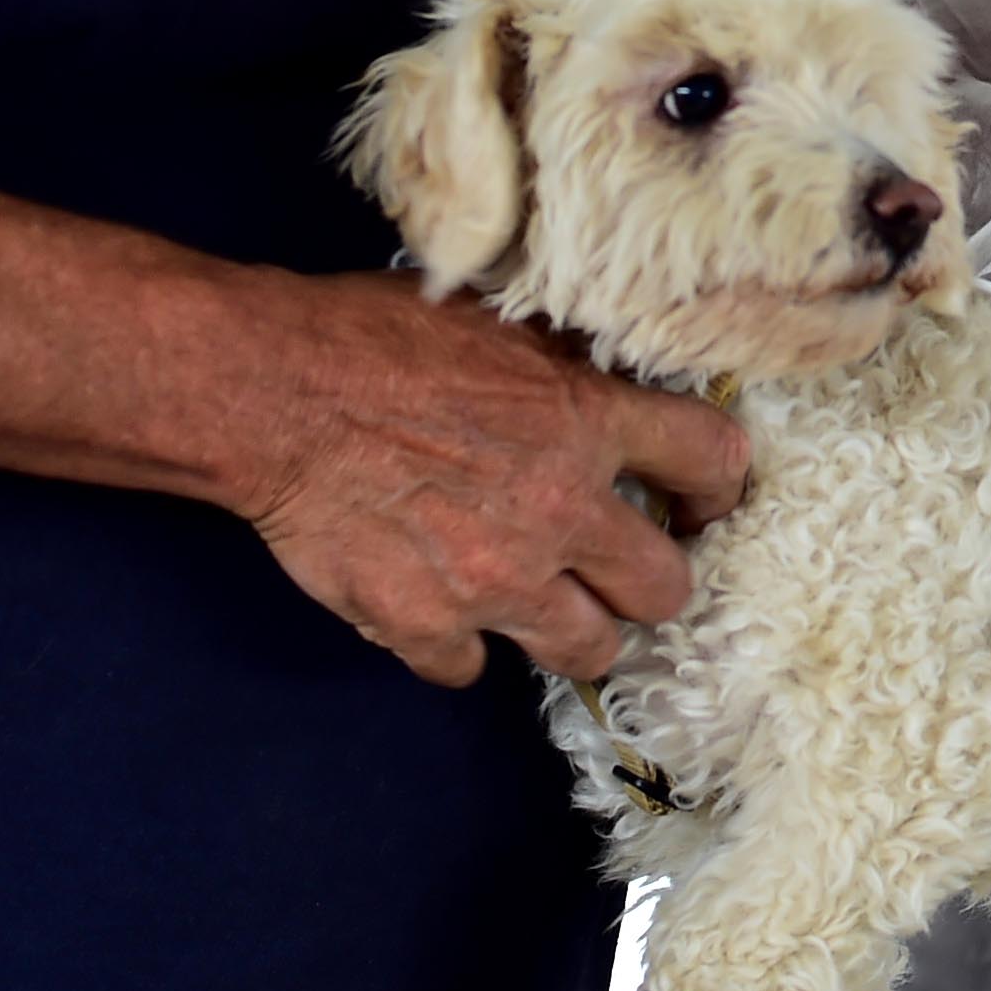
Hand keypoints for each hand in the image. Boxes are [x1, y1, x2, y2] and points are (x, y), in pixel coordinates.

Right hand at [235, 278, 749, 688]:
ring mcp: (495, 579)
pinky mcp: (425, 623)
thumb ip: (566, 365)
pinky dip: (459, 648)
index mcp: (587, 420)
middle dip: (650, 582)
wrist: (273, 390)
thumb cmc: (374, 336)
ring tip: (548, 607)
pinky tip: (442, 609)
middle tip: (622, 570)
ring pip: (587, 650)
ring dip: (573, 631)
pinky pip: (471, 670)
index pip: (712, 460)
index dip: (717, 486)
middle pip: (664, 589)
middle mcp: (559, 510)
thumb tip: (610, 379)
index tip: (698, 501)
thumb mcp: (497, 320)